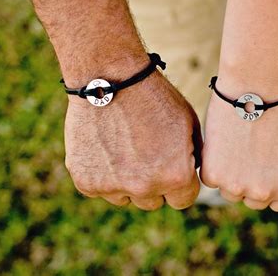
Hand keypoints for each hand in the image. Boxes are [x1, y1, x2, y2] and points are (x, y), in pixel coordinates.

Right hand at [64, 72, 201, 210]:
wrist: (109, 77)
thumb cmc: (153, 97)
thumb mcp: (188, 124)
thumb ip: (191, 158)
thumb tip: (189, 176)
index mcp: (175, 176)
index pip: (182, 200)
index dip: (179, 182)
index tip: (170, 166)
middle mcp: (144, 188)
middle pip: (153, 201)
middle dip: (152, 183)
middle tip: (143, 154)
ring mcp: (112, 187)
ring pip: (125, 198)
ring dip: (126, 182)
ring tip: (122, 149)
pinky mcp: (86, 182)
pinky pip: (99, 189)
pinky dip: (101, 174)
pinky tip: (104, 148)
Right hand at [201, 91, 277, 211]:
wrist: (254, 89)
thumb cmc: (276, 111)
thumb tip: (265, 189)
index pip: (274, 203)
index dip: (266, 184)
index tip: (260, 166)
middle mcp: (264, 193)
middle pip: (250, 200)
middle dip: (247, 181)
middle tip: (244, 153)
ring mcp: (238, 186)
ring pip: (228, 191)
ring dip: (228, 175)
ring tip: (233, 145)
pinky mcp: (214, 175)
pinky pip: (209, 178)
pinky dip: (211, 163)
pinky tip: (220, 142)